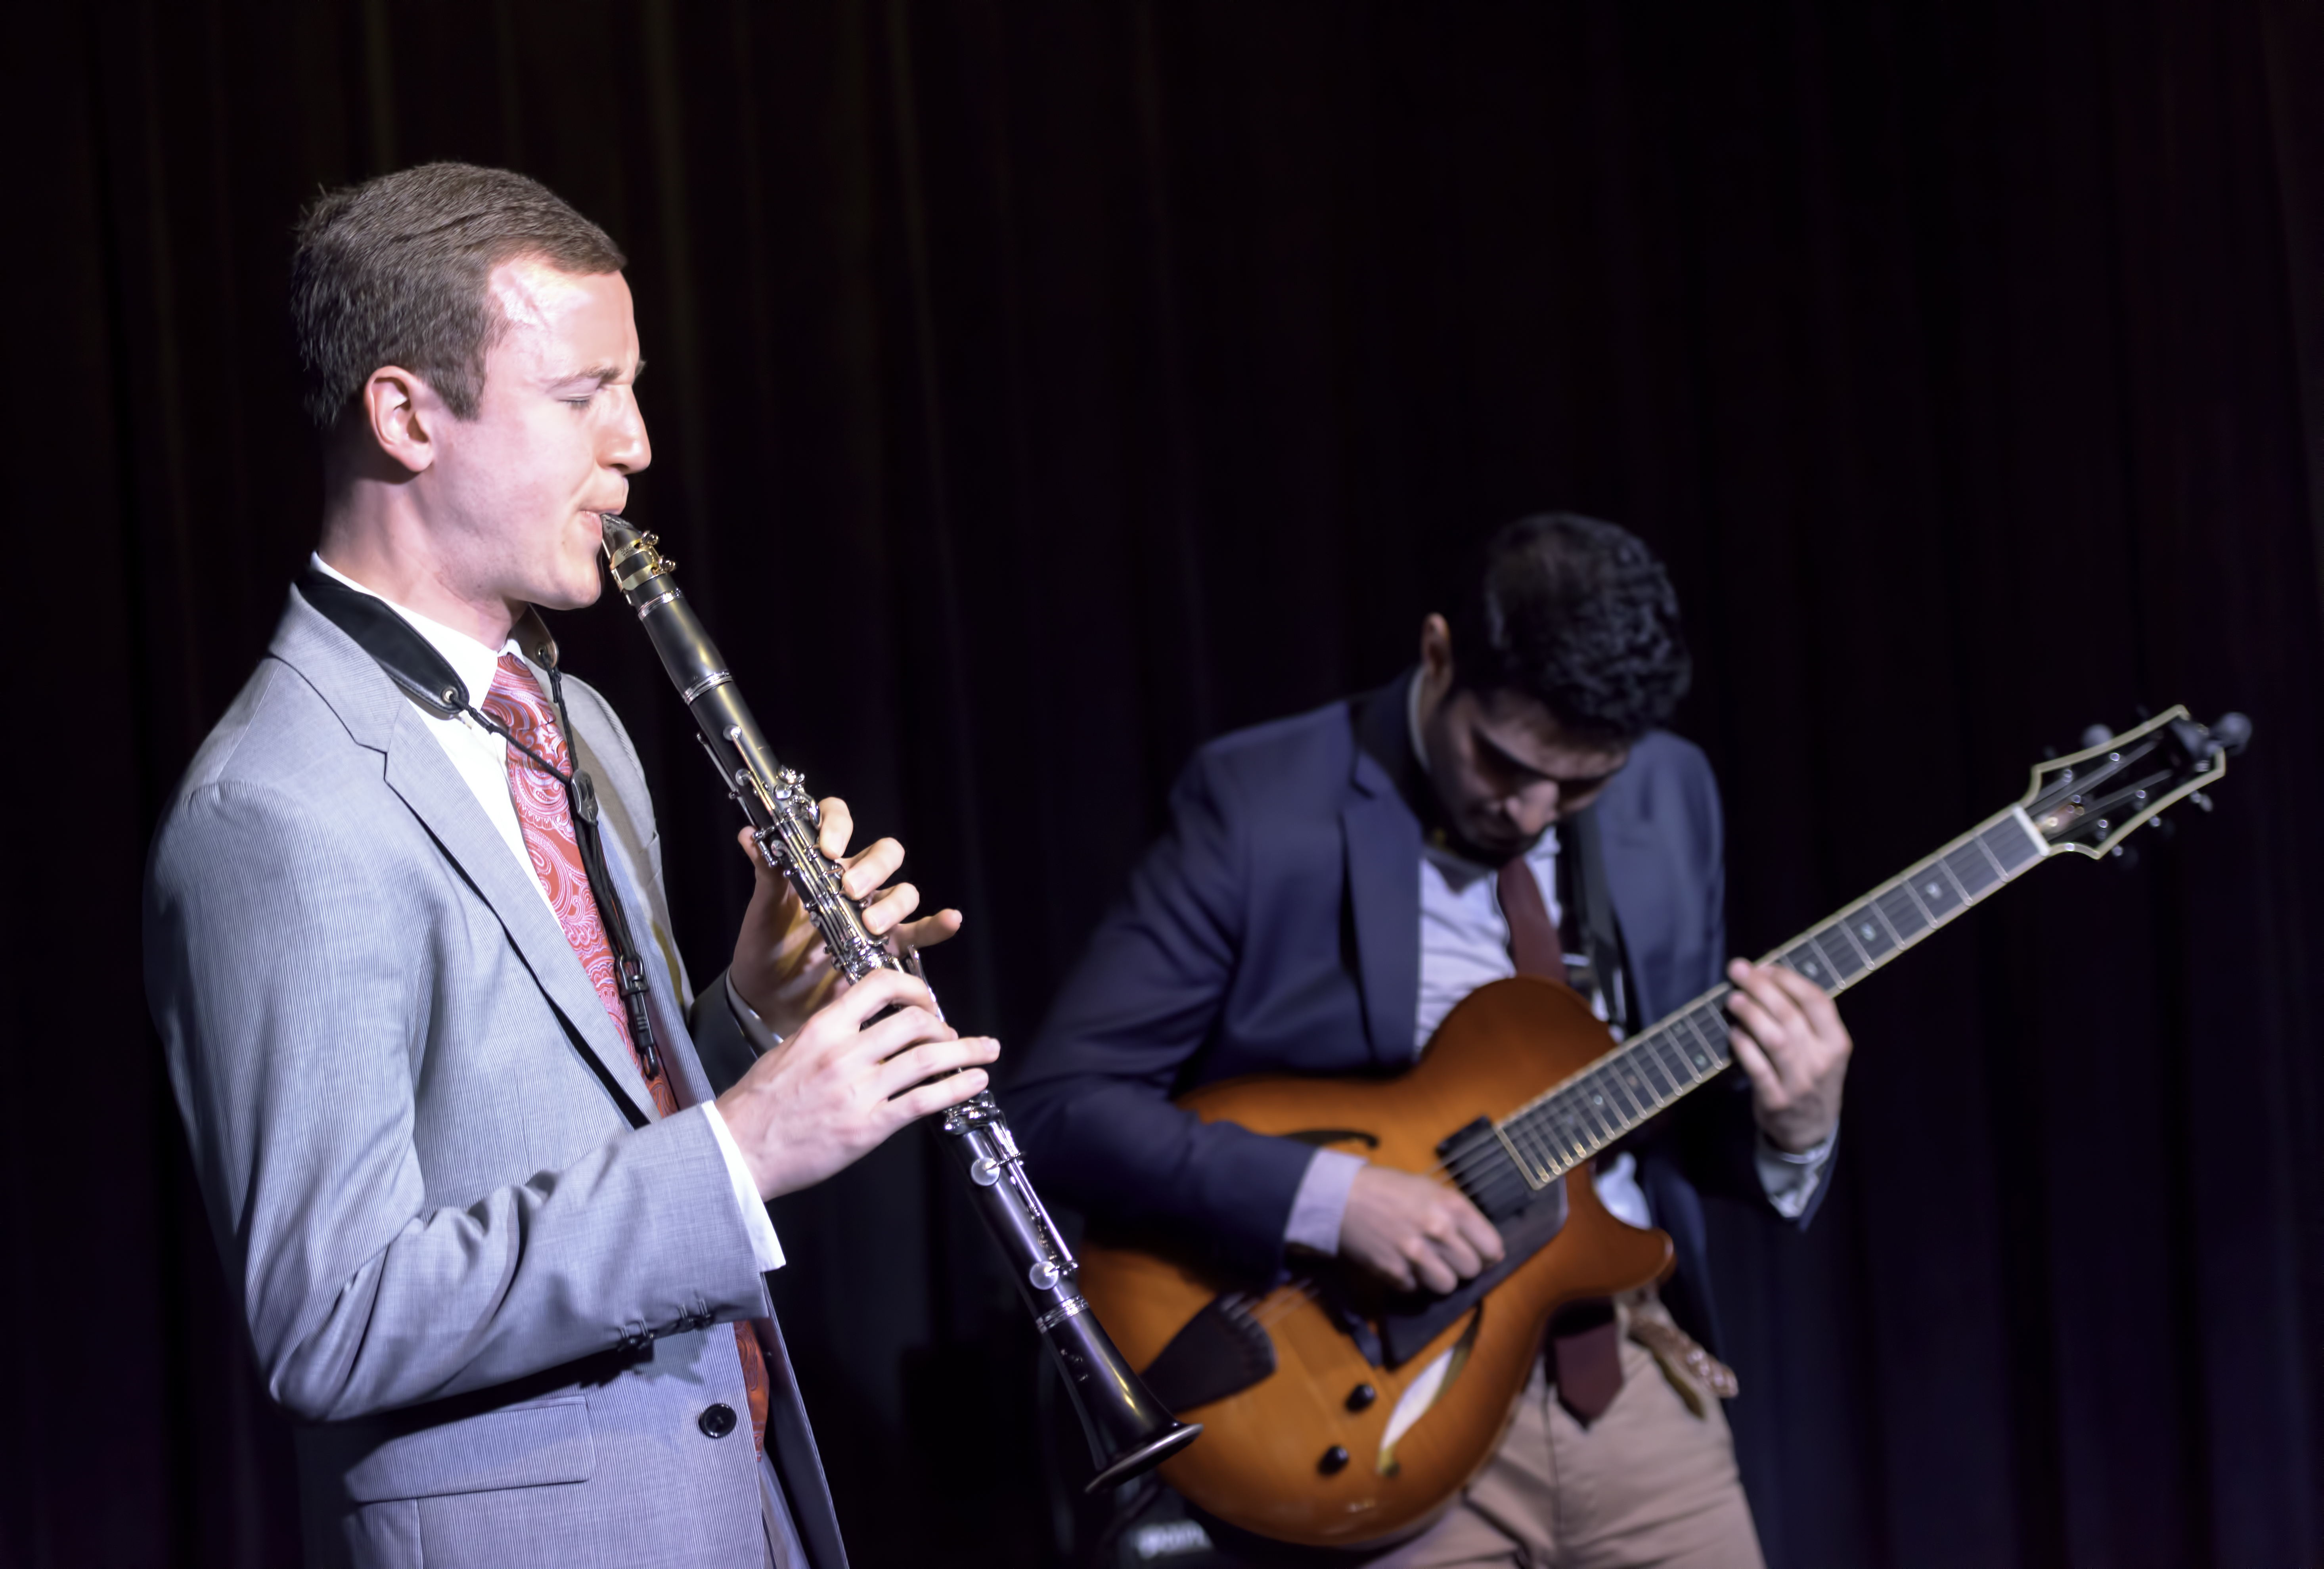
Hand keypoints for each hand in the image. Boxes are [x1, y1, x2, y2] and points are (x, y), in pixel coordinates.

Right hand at [715, 967, 998, 1199]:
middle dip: (943, 1025)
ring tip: (985, 1051)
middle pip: (912, 1022)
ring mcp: (858, 1090)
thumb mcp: (788, 1050)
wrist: (738, 1149)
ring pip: (926, 1058)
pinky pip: (923, 1100)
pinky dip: (956, 1088)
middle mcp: (844, 1053)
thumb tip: (862, 1018)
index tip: (927, 998)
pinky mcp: (868, 1126)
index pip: (878, 986)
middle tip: (953, 1034)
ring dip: (965, 1052)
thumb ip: (828, 1033)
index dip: (913, 987)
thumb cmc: (760, 1104)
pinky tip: (974, 1082)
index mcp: (822, 1029)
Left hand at [727, 798, 963, 1039]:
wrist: (767, 998)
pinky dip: (937, 925)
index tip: (827, 848)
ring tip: (871, 925)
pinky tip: (950, 919)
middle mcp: (854, 883)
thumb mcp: (763, 908)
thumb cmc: (764, 946)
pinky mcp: (886, 949)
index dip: (839, 825)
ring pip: (903, 892)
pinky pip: (919, 932)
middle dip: (873, 868)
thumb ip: (766, 872)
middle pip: (884, 855)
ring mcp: (873, 915)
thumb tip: (749, 835)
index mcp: (822, 864)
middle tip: (851, 891)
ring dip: (894, 903)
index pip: (840, 822)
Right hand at [1337, 1166, 1505, 1295]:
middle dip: (1461, 1265)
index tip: (1480, 1254)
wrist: (1340, 1197)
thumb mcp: (1429, 1188)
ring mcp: (1416, 1254)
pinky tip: (1400, 1263)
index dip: (1487, 1253)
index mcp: (1452, 1206)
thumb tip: (1486, 1247)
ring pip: (1447, 1285)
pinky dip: (1410, 1281)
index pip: (1491, 1246)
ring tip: (1425, 1264)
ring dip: (1439, 1278)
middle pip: (1472, 1269)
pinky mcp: (1394, 1272)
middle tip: (1447, 1257)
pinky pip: (1416, 1290)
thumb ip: (1458, 1215)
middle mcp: (1439, 1230)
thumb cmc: (1387, 1188)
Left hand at [1724, 958, 1851, 1152]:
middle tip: (1738, 970)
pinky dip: (1743, 1047)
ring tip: (1733, 999)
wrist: (1810, 1130)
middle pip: (1791, 1015)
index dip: (1788, 979)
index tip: (1765, 966)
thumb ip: (1805, 1019)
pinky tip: (1733, 1032)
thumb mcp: (1824, 1050)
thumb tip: (1766, 976)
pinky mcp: (1776, 1101)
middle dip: (1762, 988)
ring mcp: (1799, 1083)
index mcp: (1837, 1043)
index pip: (1817, 1001)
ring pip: (1775, 1040)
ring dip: (1751, 1014)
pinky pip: (1757, 1068)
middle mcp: (1822, 1062)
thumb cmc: (1811, 1077)